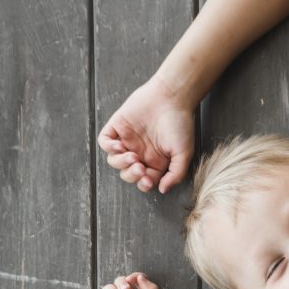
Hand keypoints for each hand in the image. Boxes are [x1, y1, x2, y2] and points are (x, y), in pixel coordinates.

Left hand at [98, 76, 194, 193]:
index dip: (143, 183)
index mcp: (155, 162)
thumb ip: (176, 174)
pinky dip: (108, 147)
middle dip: (132, 174)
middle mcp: (140, 153)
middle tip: (140, 166)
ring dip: (121, 163)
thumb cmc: (180, 124)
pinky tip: (118, 146)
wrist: (172, 98)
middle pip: (127, 174)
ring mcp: (127, 141)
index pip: (144, 180)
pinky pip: (105, 142)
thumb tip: (163, 190)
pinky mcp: (117, 128)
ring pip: (114, 161)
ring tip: (132, 155)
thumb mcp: (184, 153)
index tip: (148, 179)